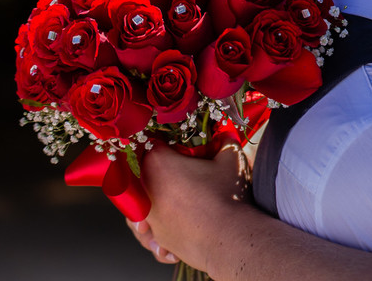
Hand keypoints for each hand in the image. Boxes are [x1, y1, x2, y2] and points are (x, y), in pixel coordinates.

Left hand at [125, 144, 248, 270]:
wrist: (228, 238)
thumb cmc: (227, 197)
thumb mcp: (231, 159)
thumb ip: (225, 142)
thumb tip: (225, 134)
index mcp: (158, 162)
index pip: (154, 144)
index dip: (170, 144)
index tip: (184, 148)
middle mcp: (145, 190)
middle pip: (143, 175)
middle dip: (161, 172)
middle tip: (184, 172)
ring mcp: (148, 217)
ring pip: (140, 208)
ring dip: (154, 204)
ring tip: (174, 204)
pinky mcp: (157, 238)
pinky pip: (150, 235)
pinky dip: (157, 234)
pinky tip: (170, 231)